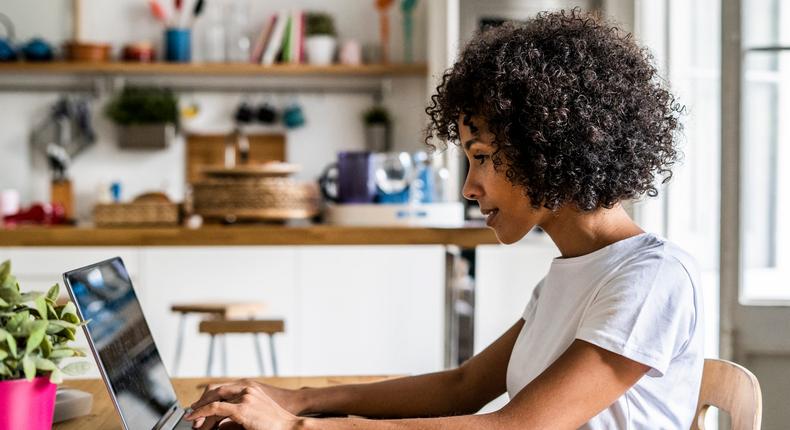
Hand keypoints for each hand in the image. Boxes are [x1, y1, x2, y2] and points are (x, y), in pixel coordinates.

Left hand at [186, 382, 300, 429]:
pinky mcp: (243, 409)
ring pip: (214, 399)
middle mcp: (246, 388)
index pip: (222, 387)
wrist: (290, 425)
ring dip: (201, 410)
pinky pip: (216, 409)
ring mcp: (245, 397)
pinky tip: (196, 420)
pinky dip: (203, 413)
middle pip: (215, 389)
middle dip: (201, 402)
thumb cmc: (275, 422)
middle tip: (192, 413)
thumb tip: (221, 423)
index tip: (199, 406)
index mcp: (250, 387)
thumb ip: (238, 413)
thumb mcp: (255, 413)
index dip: (208, 396)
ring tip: (193, 421)